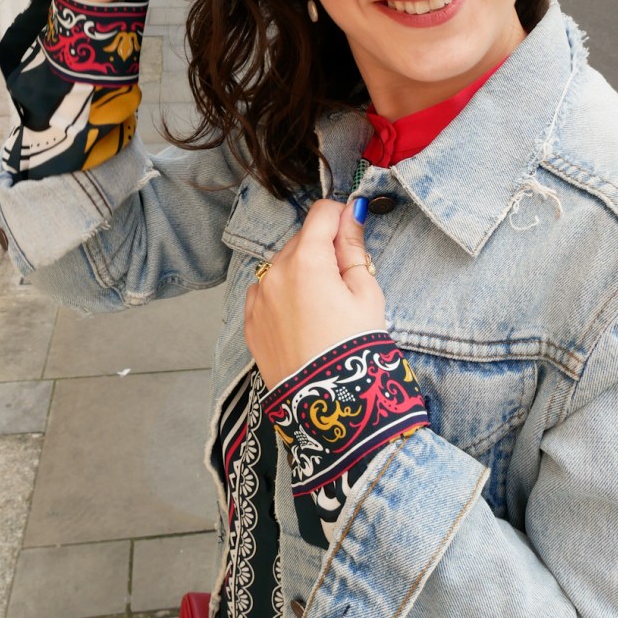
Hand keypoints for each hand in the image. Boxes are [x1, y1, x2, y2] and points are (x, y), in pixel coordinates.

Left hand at [245, 199, 385, 389]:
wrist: (328, 403)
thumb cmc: (355, 346)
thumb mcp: (366, 293)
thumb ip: (353, 248)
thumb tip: (350, 214)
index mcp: (306, 260)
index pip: (321, 214)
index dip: (341, 218)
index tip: (353, 233)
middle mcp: (274, 272)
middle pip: (302, 240)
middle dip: (323, 250)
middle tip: (345, 282)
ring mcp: (258, 297)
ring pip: (282, 265)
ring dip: (302, 271)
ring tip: (323, 306)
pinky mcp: (251, 321)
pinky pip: (267, 292)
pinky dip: (283, 294)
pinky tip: (303, 318)